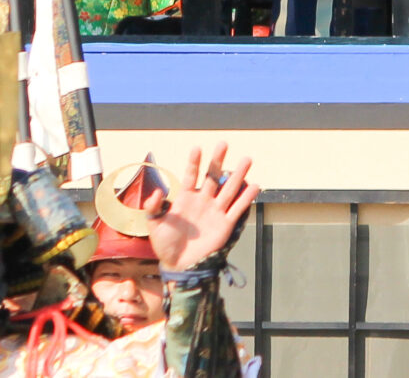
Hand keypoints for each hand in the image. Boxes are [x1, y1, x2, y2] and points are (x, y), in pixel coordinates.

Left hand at [150, 144, 258, 274]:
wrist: (178, 266)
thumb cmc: (165, 244)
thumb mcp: (154, 225)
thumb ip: (153, 208)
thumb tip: (157, 192)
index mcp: (185, 198)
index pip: (191, 175)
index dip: (193, 162)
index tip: (197, 148)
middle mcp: (202, 201)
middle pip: (212, 176)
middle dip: (218, 160)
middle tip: (223, 143)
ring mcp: (214, 212)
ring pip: (228, 189)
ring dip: (237, 175)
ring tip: (247, 159)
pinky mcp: (224, 226)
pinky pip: (237, 209)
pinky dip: (246, 198)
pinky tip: (255, 186)